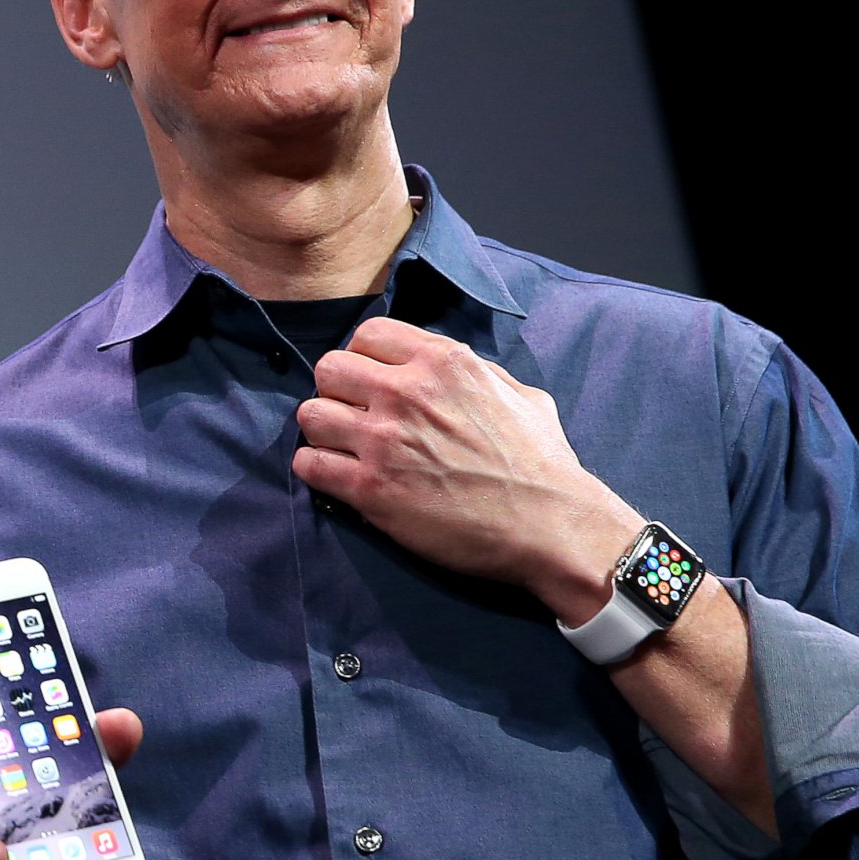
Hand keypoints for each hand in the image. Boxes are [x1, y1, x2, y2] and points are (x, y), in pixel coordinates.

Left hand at [292, 317, 639, 618]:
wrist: (549, 525)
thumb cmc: (542, 463)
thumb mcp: (520, 395)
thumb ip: (475, 373)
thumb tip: (446, 371)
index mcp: (443, 362)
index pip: (367, 334)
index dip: (365, 357)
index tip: (372, 381)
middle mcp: (407, 392)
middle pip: (328, 368)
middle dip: (337, 390)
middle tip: (354, 415)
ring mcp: (384, 440)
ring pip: (310, 414)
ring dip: (322, 430)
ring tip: (343, 447)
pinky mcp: (371, 489)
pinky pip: (309, 465)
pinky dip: (316, 469)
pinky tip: (337, 476)